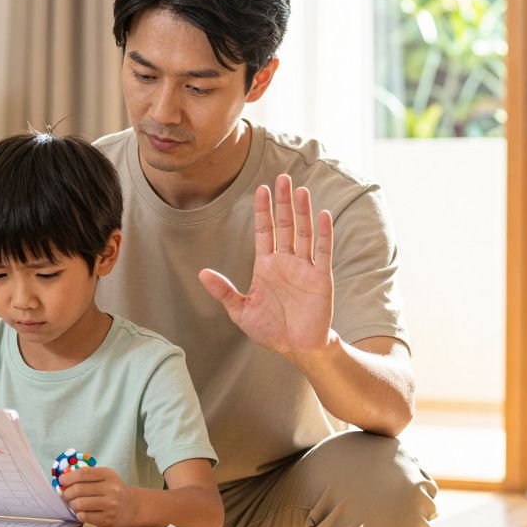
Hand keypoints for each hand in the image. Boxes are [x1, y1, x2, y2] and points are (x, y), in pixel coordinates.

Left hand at [57, 466, 136, 526]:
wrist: (132, 508)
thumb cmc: (112, 491)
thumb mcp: (105, 478)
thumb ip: (86, 477)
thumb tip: (62, 481)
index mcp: (109, 474)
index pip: (84, 473)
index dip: (69, 477)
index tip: (61, 481)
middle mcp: (112, 489)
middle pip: (78, 489)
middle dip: (67, 493)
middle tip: (65, 495)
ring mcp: (111, 505)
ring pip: (79, 504)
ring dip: (72, 505)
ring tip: (75, 505)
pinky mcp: (108, 519)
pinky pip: (84, 517)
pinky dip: (79, 515)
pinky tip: (83, 513)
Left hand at [198, 173, 334, 358]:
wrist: (297, 348)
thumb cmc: (270, 330)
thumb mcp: (241, 311)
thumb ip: (224, 291)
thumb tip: (202, 272)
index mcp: (266, 265)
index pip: (264, 231)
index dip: (263, 210)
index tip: (261, 189)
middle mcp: (286, 261)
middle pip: (284, 225)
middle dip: (283, 202)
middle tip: (282, 178)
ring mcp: (304, 268)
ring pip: (304, 233)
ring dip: (302, 212)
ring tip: (300, 190)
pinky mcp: (321, 278)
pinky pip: (323, 252)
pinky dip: (324, 233)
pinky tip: (323, 215)